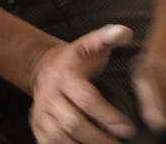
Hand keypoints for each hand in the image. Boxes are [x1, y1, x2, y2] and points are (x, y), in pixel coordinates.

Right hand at [28, 24, 135, 143]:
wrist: (44, 66)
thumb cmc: (74, 59)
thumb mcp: (90, 43)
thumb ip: (108, 37)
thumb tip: (125, 32)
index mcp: (65, 75)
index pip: (87, 100)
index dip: (108, 116)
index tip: (127, 129)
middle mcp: (50, 95)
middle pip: (73, 123)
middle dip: (99, 138)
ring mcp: (41, 112)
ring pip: (59, 138)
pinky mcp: (37, 126)